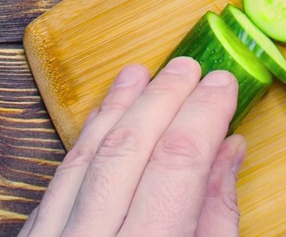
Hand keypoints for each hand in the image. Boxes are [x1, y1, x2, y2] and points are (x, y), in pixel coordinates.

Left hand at [18, 57, 243, 236]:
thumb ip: (217, 219)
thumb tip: (229, 150)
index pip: (177, 164)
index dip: (203, 115)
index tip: (223, 84)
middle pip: (127, 150)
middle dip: (161, 100)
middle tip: (189, 66)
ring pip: (84, 159)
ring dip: (116, 109)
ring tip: (140, 74)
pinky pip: (56, 184)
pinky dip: (84, 144)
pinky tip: (103, 119)